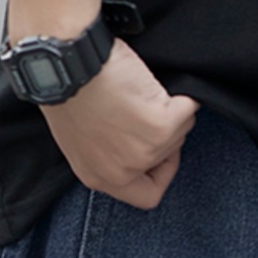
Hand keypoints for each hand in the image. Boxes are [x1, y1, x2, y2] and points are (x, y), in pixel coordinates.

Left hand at [43, 39, 198, 208]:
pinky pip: (188, 109)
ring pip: (180, 130)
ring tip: (145, 89)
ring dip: (172, 108)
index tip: (157, 145)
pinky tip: (159, 82)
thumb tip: (137, 136)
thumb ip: (110, 149)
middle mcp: (121, 172)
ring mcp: (143, 151)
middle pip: (167, 156)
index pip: (147, 195)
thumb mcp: (81, 133)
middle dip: (164, 128)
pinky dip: (184, 95)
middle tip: (146, 103)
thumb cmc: (69, 86)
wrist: (69, 61)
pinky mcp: (159, 126)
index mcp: (98, 176)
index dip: (160, 171)